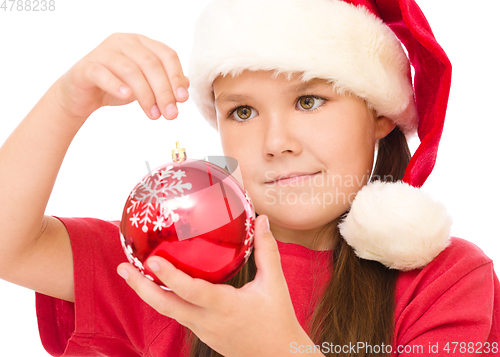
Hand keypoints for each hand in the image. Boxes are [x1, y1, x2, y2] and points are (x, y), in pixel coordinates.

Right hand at [50, 33, 188, 120]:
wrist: (82, 95)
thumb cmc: (118, 87)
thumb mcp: (146, 85)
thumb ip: (165, 83)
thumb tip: (185, 88)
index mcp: (142, 43)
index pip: (167, 55)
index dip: (177, 77)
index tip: (183, 100)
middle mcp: (124, 42)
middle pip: (151, 64)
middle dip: (164, 92)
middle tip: (170, 114)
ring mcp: (104, 52)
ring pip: (131, 70)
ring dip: (146, 95)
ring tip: (154, 115)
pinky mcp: (87, 66)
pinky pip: (103, 74)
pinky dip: (116, 85)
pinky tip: (127, 96)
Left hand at [117, 215, 312, 356]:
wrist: (279, 356)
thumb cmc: (277, 319)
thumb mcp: (274, 283)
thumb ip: (266, 250)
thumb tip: (261, 219)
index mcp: (225, 306)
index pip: (192, 291)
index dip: (170, 275)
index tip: (151, 259)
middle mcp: (207, 320)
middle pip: (165, 305)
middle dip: (140, 287)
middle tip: (122, 268)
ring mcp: (201, 329)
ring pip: (167, 311)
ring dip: (146, 292)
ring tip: (130, 273)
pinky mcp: (201, 333)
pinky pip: (176, 314)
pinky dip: (162, 299)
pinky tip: (157, 286)